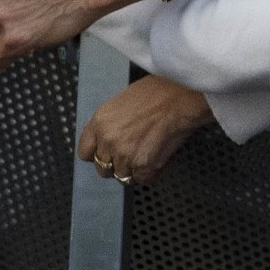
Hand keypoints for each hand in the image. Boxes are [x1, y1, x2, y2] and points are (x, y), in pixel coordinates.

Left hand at [76, 75, 212, 185]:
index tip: (109, 153)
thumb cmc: (161, 90)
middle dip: (118, 165)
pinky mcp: (143, 165)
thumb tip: (114, 135)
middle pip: (104, 169)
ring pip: (123, 176)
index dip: (98, 154)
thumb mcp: (125, 100)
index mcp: (99, 122)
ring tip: (151, 155)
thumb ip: (112, 122)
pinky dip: (153, 172)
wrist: (184, 95)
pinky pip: (143, 179)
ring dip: (136, 169)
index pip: (85, 153)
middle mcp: (108, 141)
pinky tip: (162, 158)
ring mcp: (124, 155)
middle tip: (134, 155)